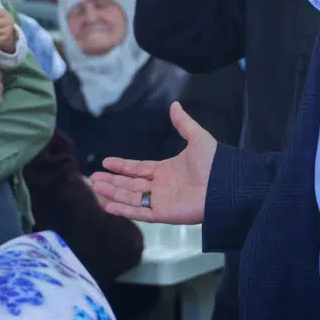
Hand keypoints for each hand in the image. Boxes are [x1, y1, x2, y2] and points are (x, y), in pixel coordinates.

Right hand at [90, 102, 215, 223]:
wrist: (227, 185)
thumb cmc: (215, 163)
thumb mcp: (198, 138)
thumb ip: (183, 123)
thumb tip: (174, 104)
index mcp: (166, 170)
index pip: (138, 168)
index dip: (122, 166)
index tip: (106, 162)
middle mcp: (161, 186)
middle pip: (130, 184)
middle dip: (111, 181)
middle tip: (92, 178)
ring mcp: (161, 201)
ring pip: (131, 197)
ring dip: (113, 193)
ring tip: (95, 187)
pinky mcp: (164, 214)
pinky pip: (141, 213)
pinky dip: (125, 210)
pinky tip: (109, 206)